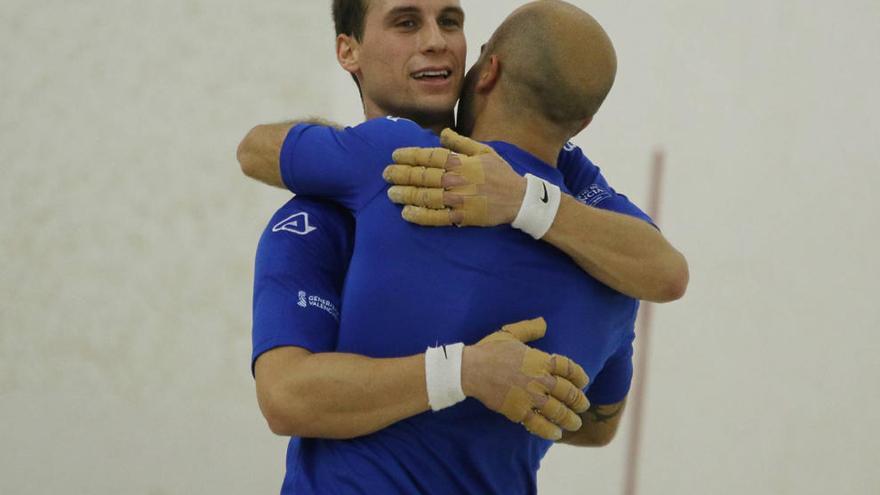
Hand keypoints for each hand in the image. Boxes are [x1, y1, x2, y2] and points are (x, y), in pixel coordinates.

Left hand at [383, 128, 526, 226]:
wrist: (518, 199)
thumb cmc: (501, 173)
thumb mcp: (484, 151)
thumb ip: (461, 142)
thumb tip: (442, 134)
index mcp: (461, 162)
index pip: (429, 157)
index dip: (409, 155)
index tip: (395, 155)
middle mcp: (456, 180)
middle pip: (422, 176)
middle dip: (400, 174)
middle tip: (386, 174)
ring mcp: (457, 200)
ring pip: (425, 196)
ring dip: (405, 194)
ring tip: (391, 193)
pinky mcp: (460, 217)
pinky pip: (435, 217)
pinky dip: (419, 215)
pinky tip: (406, 213)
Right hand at [462, 317, 589, 440]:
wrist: (471, 369)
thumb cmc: (490, 350)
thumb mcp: (511, 333)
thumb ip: (530, 329)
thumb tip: (544, 323)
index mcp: (540, 360)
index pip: (569, 368)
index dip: (579, 375)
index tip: (584, 381)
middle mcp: (540, 379)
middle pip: (569, 392)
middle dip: (579, 400)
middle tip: (583, 405)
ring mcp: (530, 397)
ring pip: (558, 411)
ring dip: (570, 418)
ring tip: (575, 423)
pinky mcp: (519, 411)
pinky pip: (539, 424)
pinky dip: (550, 430)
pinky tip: (556, 433)